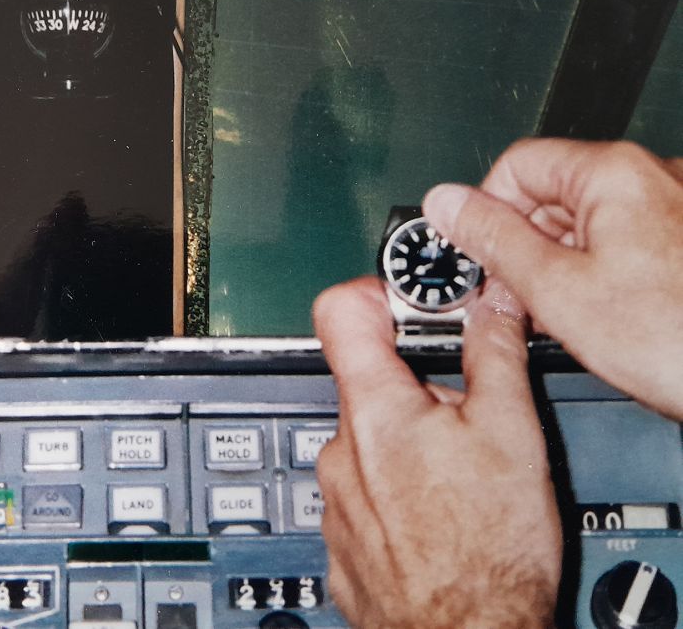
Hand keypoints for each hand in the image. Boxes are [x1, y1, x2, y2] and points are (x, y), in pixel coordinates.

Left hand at [312, 278, 561, 628]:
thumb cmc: (488, 554)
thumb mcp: (513, 434)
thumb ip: (493, 355)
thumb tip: (490, 305)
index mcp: (375, 410)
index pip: (339, 311)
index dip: (375, 294)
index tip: (407, 304)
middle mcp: (340, 451)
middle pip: (368, 388)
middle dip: (416, 395)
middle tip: (466, 423)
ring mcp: (335, 500)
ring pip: (368, 447)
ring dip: (407, 451)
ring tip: (457, 483)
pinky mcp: (341, 543)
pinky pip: (364, 498)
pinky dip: (396, 498)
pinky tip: (436, 520)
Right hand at [423, 139, 682, 419]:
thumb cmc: (681, 340)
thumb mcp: (558, 292)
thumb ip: (493, 240)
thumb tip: (445, 203)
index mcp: (613, 173)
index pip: (514, 165)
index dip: (486, 211)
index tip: (479, 253)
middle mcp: (655, 177)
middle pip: (554, 192)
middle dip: (527, 243)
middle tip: (523, 297)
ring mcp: (681, 207)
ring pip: (593, 222)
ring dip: (568, 263)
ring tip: (577, 316)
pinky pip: (630, 241)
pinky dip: (608, 273)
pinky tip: (615, 317)